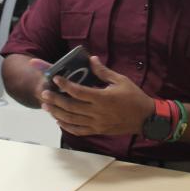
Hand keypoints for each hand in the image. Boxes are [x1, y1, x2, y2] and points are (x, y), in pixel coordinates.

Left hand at [39, 56, 153, 136]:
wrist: (145, 118)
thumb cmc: (134, 97)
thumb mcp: (121, 80)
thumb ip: (104, 71)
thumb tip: (92, 59)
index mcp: (103, 98)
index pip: (78, 91)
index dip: (65, 85)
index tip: (56, 78)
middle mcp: (97, 112)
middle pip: (71, 107)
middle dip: (55, 100)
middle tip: (44, 94)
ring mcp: (97, 123)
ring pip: (72, 120)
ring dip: (57, 113)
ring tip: (46, 107)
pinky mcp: (98, 131)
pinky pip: (79, 131)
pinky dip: (67, 126)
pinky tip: (60, 121)